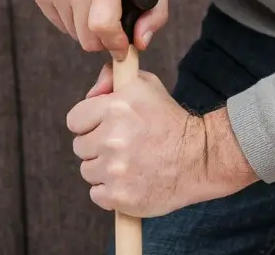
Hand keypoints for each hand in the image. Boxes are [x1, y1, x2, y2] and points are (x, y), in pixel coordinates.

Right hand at [34, 0, 167, 55]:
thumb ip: (157, 14)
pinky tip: (82, 1)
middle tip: (112, 27)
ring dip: (86, 28)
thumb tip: (139, 42)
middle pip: (86, 36)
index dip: (114, 43)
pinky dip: (71, 20)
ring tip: (97, 6)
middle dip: (102, 40)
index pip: (102, 25)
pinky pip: (58, 22)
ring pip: (72, 32)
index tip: (122, 45)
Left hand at [68, 65, 257, 215]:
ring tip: (128, 163)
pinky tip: (129, 181)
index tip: (101, 127)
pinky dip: (110, 192)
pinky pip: (96, 194)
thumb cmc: (169, 119)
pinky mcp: (120, 196)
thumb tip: (90, 94)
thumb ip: (111, 79)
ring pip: (87, 171)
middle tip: (120, 146)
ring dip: (103, 169)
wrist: (199, 157)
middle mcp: (112, 138)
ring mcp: (115, 170)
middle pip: (80, 147)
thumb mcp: (144, 86)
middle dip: (97, 146)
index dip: (88, 123)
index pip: (74, 120)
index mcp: (115, 108)